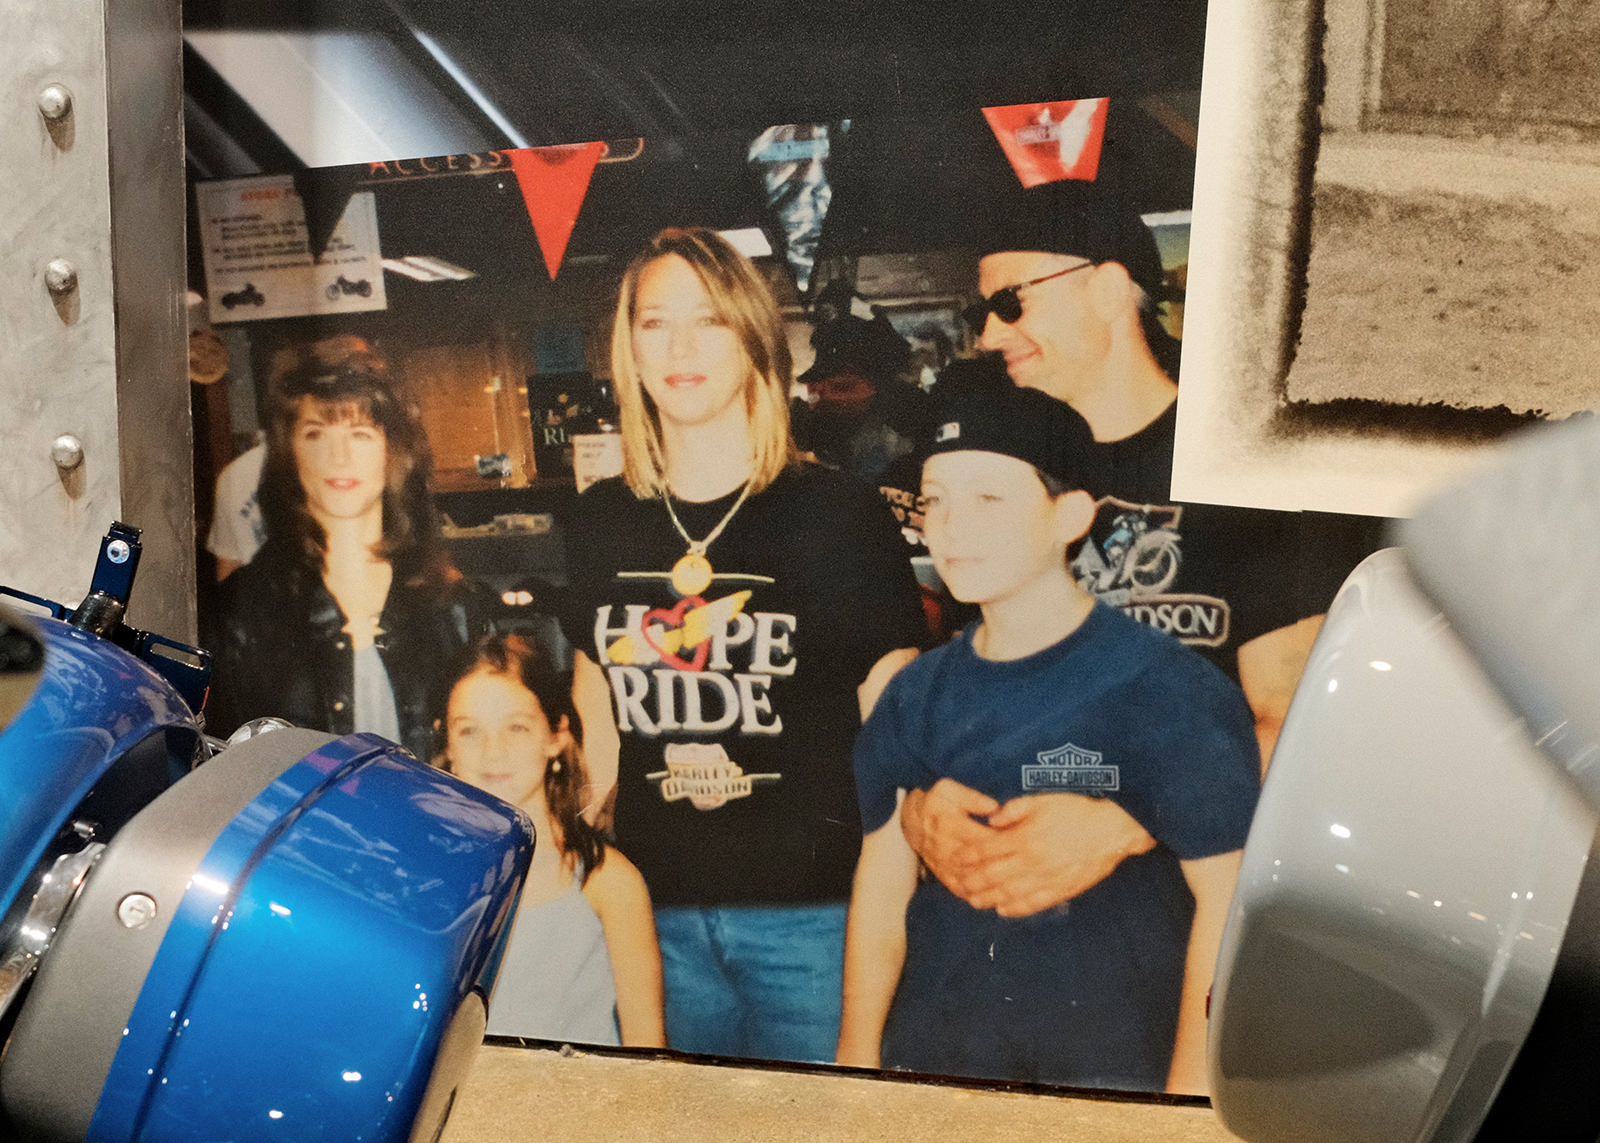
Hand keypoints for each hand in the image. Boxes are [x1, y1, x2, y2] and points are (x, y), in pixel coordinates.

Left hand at [901, 780, 1156, 917]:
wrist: (1113, 829)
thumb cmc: (1077, 809)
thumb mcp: (1043, 800)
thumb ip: (1015, 810)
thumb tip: (992, 819)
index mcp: (1024, 838)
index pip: (986, 851)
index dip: (967, 856)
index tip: (953, 859)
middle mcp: (1031, 862)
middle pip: (993, 876)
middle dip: (972, 881)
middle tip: (956, 884)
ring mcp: (1046, 879)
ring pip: (1010, 894)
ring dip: (988, 898)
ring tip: (973, 901)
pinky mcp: (1061, 890)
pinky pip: (1034, 903)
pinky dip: (1016, 908)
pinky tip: (1003, 909)